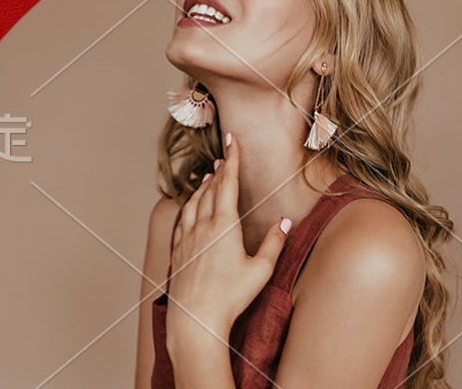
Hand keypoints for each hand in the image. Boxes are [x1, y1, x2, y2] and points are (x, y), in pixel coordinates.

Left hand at [167, 133, 291, 338]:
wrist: (195, 320)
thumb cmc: (230, 298)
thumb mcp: (260, 271)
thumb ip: (274, 243)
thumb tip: (284, 222)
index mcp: (223, 226)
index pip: (227, 184)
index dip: (231, 160)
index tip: (232, 141)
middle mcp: (202, 227)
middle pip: (210, 190)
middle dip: (219, 170)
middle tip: (224, 155)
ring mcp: (187, 239)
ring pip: (194, 203)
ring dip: (202, 187)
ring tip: (209, 176)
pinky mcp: (178, 253)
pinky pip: (183, 221)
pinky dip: (189, 207)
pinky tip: (191, 209)